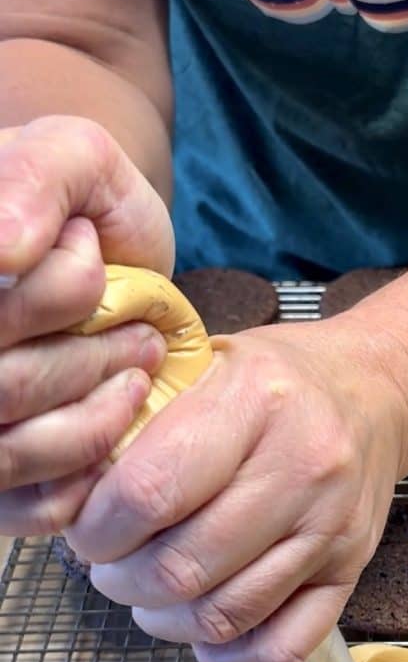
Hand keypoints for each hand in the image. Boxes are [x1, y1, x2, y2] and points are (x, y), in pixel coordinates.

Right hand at [0, 116, 173, 534]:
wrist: (105, 250)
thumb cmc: (81, 202)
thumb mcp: (70, 156)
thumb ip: (35, 176)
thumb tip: (4, 249)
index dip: (60, 290)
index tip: (91, 249)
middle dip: (86, 357)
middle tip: (140, 332)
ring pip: (10, 451)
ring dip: (97, 409)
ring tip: (139, 363)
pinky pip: (36, 504)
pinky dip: (92, 462)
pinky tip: (120, 412)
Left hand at [65, 319, 407, 661]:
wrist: (378, 392)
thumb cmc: (280, 380)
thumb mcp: (209, 363)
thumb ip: (146, 421)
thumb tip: (78, 497)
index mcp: (257, 402)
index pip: (151, 492)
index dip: (99, 529)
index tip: (88, 533)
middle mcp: (303, 466)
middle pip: (183, 566)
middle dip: (124, 581)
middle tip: (111, 567)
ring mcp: (332, 526)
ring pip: (226, 614)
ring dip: (167, 620)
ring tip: (151, 595)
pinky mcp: (352, 569)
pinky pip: (284, 646)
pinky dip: (231, 655)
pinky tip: (205, 630)